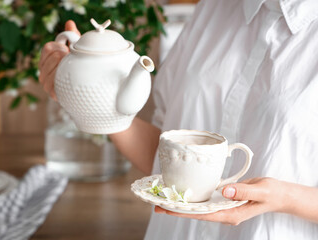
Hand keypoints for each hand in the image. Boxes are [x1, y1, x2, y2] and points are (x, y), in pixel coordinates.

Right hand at [38, 20, 79, 99]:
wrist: (82, 93)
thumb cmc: (78, 69)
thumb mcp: (75, 53)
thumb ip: (72, 38)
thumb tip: (70, 23)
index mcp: (46, 60)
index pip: (48, 47)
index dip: (60, 46)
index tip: (69, 50)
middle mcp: (43, 71)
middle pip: (51, 56)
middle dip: (64, 56)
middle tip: (72, 61)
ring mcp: (46, 83)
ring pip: (52, 67)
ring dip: (65, 66)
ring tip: (73, 70)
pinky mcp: (51, 93)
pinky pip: (54, 81)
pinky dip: (63, 78)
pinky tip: (70, 78)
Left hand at [155, 177, 285, 224]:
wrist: (277, 194)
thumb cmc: (271, 193)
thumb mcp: (261, 190)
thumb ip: (244, 190)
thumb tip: (226, 191)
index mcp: (231, 214)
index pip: (203, 214)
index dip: (185, 212)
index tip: (168, 209)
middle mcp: (223, 212)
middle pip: (196, 212)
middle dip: (177, 209)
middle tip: (156, 204)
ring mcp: (222, 206)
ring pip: (198, 206)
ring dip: (182, 203)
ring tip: (164, 199)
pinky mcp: (223, 199)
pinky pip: (205, 199)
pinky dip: (193, 196)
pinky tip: (183, 192)